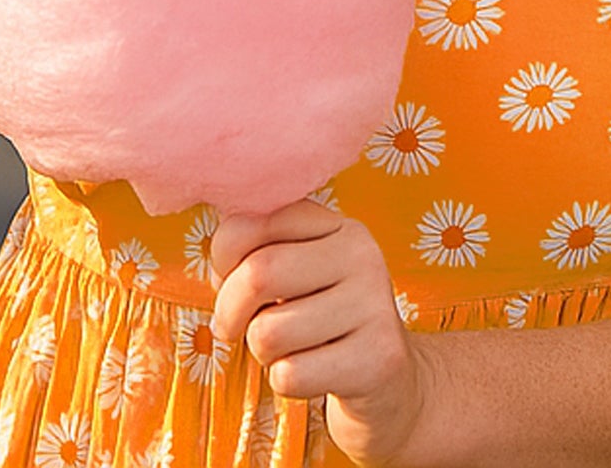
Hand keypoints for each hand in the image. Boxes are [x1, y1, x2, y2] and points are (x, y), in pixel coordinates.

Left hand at [211, 201, 437, 466]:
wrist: (391, 387)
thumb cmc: (324, 325)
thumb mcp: (295, 276)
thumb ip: (256, 254)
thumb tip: (220, 262)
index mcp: (336, 225)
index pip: (249, 223)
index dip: (222, 258)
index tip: (228, 280)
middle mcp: (362, 255)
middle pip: (258, 273)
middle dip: (230, 311)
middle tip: (235, 328)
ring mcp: (375, 306)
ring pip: (269, 332)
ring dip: (263, 354)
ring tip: (292, 350)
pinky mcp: (378, 360)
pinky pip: (290, 375)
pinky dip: (286, 383)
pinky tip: (316, 374)